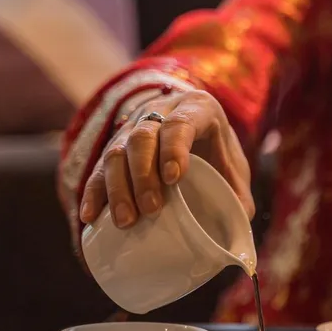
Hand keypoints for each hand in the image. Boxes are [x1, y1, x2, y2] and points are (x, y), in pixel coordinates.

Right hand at [79, 89, 254, 228]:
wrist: (198, 130)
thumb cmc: (218, 152)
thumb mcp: (235, 166)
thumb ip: (240, 194)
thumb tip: (238, 222)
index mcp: (196, 108)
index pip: (180, 123)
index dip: (173, 149)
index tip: (174, 179)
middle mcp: (160, 112)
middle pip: (142, 137)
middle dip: (143, 174)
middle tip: (151, 209)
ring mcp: (134, 127)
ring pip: (116, 150)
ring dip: (118, 187)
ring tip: (125, 221)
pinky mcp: (116, 147)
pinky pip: (99, 167)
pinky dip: (94, 192)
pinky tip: (91, 216)